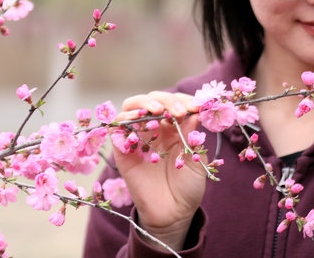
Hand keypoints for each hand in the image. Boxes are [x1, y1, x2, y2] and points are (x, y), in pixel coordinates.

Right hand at [112, 91, 206, 250]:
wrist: (173, 213)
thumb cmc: (188, 186)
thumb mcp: (196, 158)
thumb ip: (192, 136)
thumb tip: (194, 111)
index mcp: (175, 127)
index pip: (174, 102)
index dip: (184, 100)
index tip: (196, 107)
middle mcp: (155, 129)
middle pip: (152, 100)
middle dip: (166, 100)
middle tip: (178, 111)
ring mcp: (138, 138)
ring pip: (131, 108)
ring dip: (143, 104)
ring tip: (158, 112)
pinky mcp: (123, 152)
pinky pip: (117, 129)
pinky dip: (124, 119)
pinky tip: (138, 121)